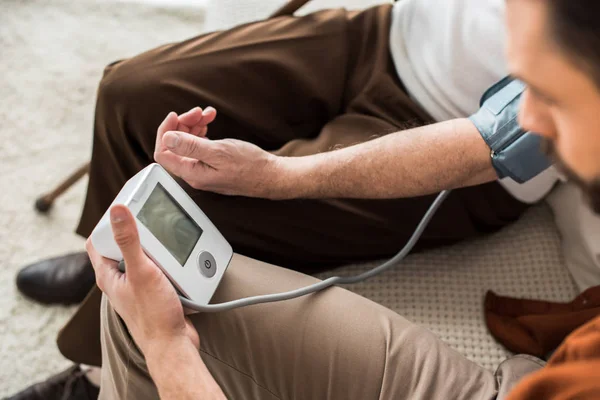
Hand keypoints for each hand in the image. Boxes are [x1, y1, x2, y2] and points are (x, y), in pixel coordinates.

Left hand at [86, 205, 198, 354]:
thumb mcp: (141, 271)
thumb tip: (117, 211)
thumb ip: (129, 241)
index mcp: (108, 275)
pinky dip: (170, 265)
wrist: (174, 345)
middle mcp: (120, 281)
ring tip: (169, 244)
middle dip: (138, 234)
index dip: (108, 223)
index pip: (97, 241)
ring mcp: (137, 288)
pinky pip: (161, 271)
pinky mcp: (155, 294)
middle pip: (123, 247)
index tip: (124, 209)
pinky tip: (180, 264)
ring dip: (157, 250)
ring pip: (145, 259)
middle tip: (151, 221)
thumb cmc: (154, 316)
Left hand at [153, 108, 281, 197]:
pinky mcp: (211, 164)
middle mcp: (194, 173)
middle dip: (183, 124)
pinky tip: (210, 122)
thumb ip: (190, 147)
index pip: (163, 152)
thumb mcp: (218, 152)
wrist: (270, 175)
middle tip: (199, 112)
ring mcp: (202, 168)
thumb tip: (167, 138)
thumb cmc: (249, 166)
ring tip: (208, 114)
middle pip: (175, 145)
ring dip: (194, 125)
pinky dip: (202, 131)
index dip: (166, 131)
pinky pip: (199, 145)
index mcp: (192, 173)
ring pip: (187, 142)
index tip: (176, 116)